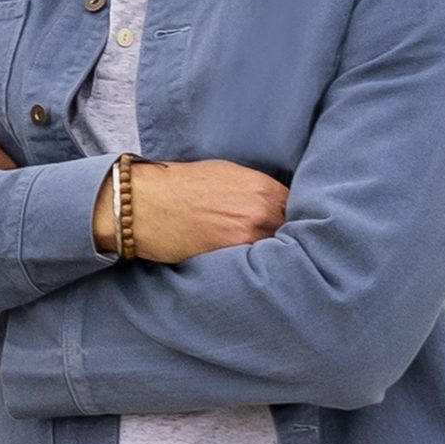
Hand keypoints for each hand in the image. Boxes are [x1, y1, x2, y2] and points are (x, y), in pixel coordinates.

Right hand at [107, 159, 289, 260]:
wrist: (145, 204)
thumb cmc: (180, 185)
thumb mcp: (225, 173)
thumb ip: (256, 189)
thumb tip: (273, 203)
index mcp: (263, 188)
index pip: (300, 208)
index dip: (296, 218)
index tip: (292, 227)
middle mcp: (262, 213)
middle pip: (293, 233)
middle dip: (288, 239)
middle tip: (284, 248)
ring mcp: (248, 239)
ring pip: (277, 253)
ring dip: (274, 257)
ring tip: (269, 263)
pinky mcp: (231, 260)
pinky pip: (255, 268)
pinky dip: (255, 270)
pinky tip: (249, 271)